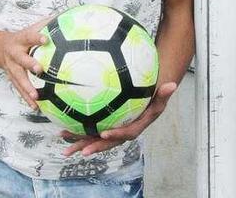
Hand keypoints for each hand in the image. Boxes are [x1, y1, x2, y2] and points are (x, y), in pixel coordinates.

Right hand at [0, 17, 50, 109]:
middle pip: (21, 59)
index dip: (37, 38)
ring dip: (27, 88)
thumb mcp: (32, 27)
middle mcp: (15, 54)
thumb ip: (48, 23)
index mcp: (21, 40)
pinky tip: (36, 107)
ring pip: (19, 78)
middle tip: (39, 69)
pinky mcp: (12, 78)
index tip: (46, 39)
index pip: (29, 36)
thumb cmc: (22, 37)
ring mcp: (12, 68)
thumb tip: (69, 16)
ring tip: (36, 96)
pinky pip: (19, 90)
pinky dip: (27, 99)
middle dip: (29, 64)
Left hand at [62, 81, 176, 156]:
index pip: (126, 133)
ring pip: (95, 139)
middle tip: (83, 151)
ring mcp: (112, 129)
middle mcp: (121, 131)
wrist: (146, 98)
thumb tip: (173, 84)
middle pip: (108, 142)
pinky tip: (62, 131)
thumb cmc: (153, 97)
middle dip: (95, 147)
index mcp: (135, 126)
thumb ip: (164, 93)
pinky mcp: (104, 125)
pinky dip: (77, 131)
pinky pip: (90, 130)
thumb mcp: (161, 95)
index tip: (104, 133)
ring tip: (65, 147)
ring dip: (81, 143)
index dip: (115, 135)